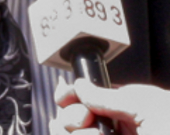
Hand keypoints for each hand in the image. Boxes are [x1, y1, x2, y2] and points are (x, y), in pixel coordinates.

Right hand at [51, 77, 169, 133]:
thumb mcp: (149, 109)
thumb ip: (111, 96)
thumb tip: (81, 86)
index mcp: (134, 110)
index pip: (91, 97)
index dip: (73, 95)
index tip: (66, 96)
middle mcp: (120, 130)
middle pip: (74, 117)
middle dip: (72, 116)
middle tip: (85, 121)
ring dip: (76, 134)